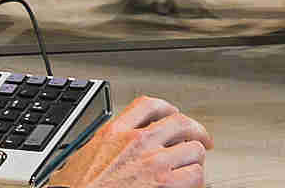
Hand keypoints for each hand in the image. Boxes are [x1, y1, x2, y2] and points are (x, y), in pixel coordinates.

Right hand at [46, 96, 210, 187]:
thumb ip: (103, 148)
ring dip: (195, 159)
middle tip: (201, 140)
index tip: (172, 114)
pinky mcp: (165, 183)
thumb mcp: (83, 157)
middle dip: (195, 131)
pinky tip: (190, 184)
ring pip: (194, 149)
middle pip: (180, 122)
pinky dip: (196, 179)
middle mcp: (137, 142)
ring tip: (192, 167)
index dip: (167, 108)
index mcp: (114, 132)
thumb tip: (107, 152)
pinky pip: (195, 174)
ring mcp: (154, 162)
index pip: (149, 105)